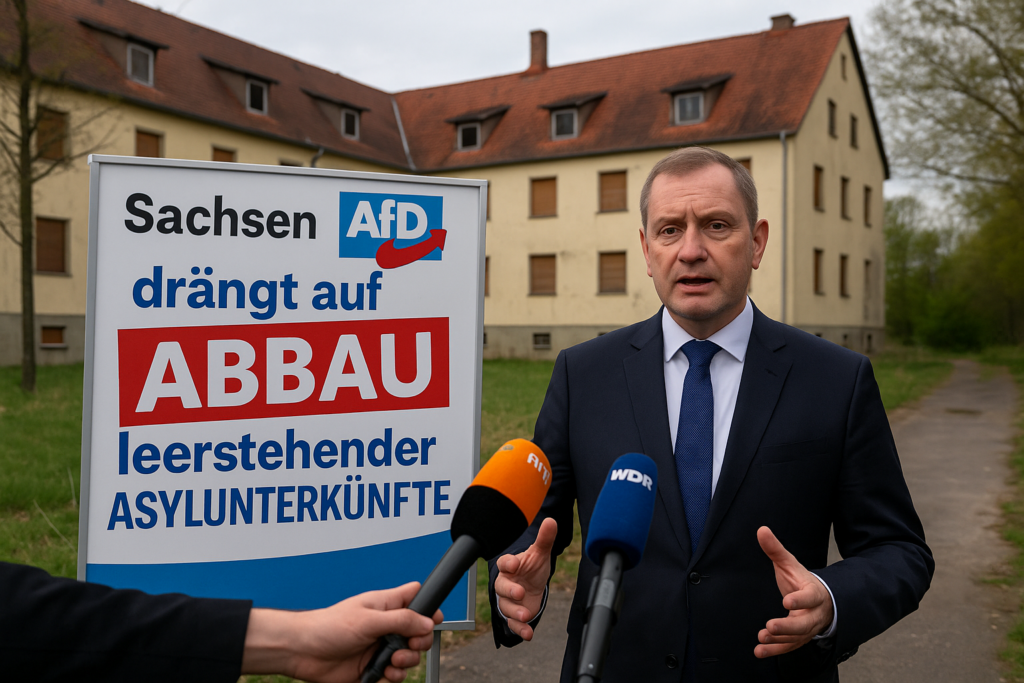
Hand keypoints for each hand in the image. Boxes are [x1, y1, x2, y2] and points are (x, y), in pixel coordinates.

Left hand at [241, 581, 441, 682]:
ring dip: (406, 662)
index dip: (428, 607)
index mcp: (386, 605)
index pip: (416, 598)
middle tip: (408, 646)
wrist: (302, 652)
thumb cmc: (328, 626)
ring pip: (409, 656)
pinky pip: (394, 674)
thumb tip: (428, 622)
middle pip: (420, 632)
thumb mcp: (368, 619)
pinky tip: (382, 673)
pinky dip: (393, 676)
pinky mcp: (373, 668)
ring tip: (391, 662)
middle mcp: (386, 626)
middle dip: (419, 642)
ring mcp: (380, 647)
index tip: (431, 621)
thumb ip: (401, 620)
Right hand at [493, 517, 557, 639]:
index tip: (515, 563)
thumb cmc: (532, 567)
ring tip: (526, 615)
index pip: (504, 562)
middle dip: (510, 591)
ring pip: (506, 607)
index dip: (508, 563)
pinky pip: (513, 623)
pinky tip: (528, 634)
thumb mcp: (540, 553)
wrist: (533, 585)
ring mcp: (508, 601)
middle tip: (520, 592)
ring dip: (515, 612)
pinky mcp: (515, 615)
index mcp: (509, 566)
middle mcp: (505, 583)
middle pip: (501, 587)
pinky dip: (520, 629)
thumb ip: (544, 539)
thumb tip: (552, 521)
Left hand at [754, 526, 833, 658]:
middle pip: (804, 623)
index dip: (800, 600)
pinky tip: (759, 651)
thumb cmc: (802, 581)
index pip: (810, 597)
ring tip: (762, 639)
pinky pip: (788, 647)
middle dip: (788, 627)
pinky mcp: (799, 639)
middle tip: (770, 626)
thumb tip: (761, 529)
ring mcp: (807, 629)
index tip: (787, 601)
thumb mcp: (790, 564)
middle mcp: (813, 613)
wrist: (821, 602)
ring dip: (779, 640)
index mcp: (814, 593)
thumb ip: (775, 549)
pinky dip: (775, 650)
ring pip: (796, 638)